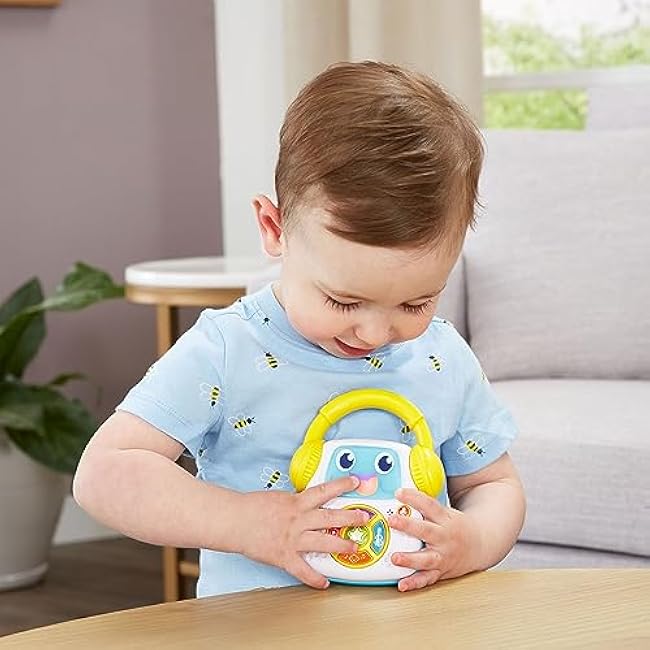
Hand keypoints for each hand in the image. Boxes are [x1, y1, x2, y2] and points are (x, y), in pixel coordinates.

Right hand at [237, 476, 369, 588]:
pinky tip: (324, 583)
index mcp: (297, 502)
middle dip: (351, 517)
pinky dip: (314, 578)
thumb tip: (308, 502)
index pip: (324, 490)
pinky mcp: (285, 556)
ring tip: (355, 547)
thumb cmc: (252, 507)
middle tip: (365, 517)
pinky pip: (303, 570)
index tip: (355, 482)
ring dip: (342, 545)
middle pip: (330, 516)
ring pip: (324, 541)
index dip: (342, 485)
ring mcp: (293, 538)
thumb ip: (296, 502)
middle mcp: (299, 519)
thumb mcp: (279, 497)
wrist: (235, 520)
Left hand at [388, 488, 480, 591]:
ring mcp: (443, 556)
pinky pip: (427, 579)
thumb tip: (398, 493)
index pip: (429, 505)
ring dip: (410, 559)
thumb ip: (424, 507)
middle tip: (392, 520)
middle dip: (408, 526)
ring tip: (395, 558)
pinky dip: (414, 583)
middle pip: (426, 531)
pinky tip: (402, 584)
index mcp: (446, 519)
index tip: (399, 492)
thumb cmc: (457, 527)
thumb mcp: (446, 512)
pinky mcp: (441, 572)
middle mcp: (445, 538)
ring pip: (427, 559)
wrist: (480, 545)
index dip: (414, 497)